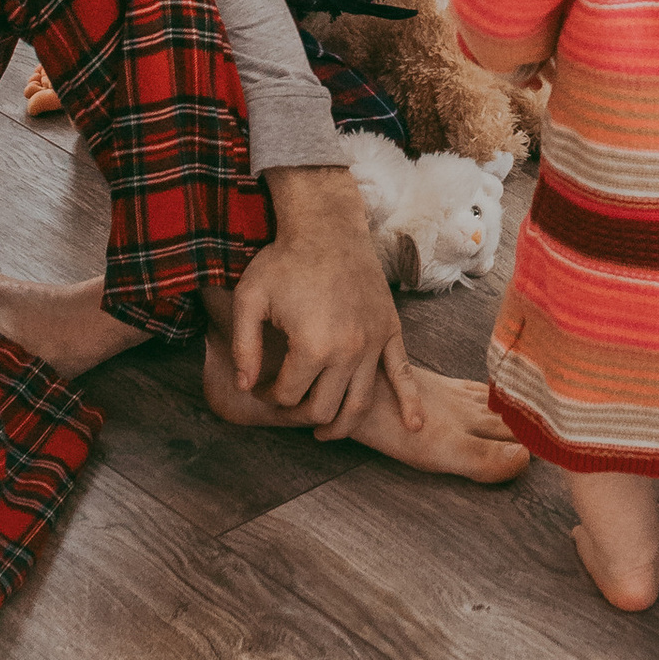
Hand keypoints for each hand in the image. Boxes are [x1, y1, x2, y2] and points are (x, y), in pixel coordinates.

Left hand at [231, 164, 419, 438]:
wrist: (327, 226)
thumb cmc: (284, 261)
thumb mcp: (249, 300)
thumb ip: (244, 348)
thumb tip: (245, 388)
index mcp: (311, 347)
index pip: (288, 396)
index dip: (269, 396)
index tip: (262, 385)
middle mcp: (347, 351)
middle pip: (323, 408)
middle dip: (298, 413)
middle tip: (286, 402)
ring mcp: (373, 342)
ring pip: (358, 404)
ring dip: (340, 426)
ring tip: (322, 433)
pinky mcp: (390, 331)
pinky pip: (403, 374)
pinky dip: (409, 403)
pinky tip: (413, 426)